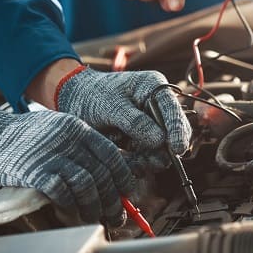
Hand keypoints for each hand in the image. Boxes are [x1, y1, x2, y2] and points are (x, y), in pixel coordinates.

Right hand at [0, 105, 132, 226]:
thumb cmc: (22, 136)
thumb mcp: (57, 129)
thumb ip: (79, 146)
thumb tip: (106, 173)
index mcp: (77, 128)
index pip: (111, 155)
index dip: (123, 178)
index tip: (126, 194)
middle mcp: (68, 140)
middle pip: (102, 174)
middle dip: (114, 200)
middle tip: (117, 216)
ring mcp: (51, 155)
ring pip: (87, 185)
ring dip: (95, 207)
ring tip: (95, 218)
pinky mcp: (33, 172)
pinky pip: (62, 192)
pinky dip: (71, 205)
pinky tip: (72, 213)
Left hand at [55, 67, 191, 155]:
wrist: (73, 102)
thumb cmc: (91, 95)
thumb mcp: (111, 106)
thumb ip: (135, 122)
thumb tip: (160, 140)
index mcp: (154, 88)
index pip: (173, 109)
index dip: (178, 129)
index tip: (178, 149)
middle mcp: (157, 106)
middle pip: (173, 132)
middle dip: (165, 150)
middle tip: (153, 162)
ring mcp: (150, 124)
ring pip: (162, 148)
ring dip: (151, 160)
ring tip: (136, 164)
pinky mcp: (142, 140)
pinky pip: (147, 157)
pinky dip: (140, 163)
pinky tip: (129, 164)